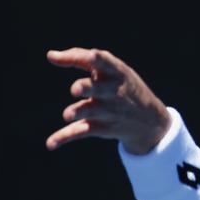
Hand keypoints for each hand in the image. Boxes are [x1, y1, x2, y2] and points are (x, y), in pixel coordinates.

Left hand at [46, 47, 171, 154]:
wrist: (149, 119)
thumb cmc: (121, 85)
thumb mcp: (112, 68)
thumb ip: (82, 58)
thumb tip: (50, 55)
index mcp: (116, 71)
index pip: (102, 62)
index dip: (88, 58)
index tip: (68, 57)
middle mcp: (112, 91)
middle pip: (97, 88)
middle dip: (86, 88)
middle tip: (75, 89)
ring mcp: (107, 110)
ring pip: (90, 110)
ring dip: (78, 112)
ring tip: (67, 115)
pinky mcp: (101, 127)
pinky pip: (81, 131)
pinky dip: (64, 137)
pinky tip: (51, 144)